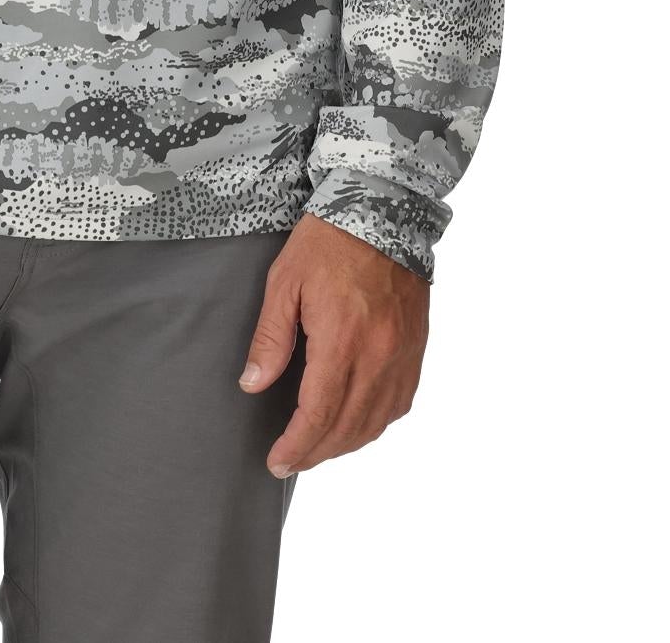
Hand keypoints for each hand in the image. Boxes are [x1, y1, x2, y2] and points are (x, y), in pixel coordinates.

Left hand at [238, 213, 427, 473]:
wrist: (382, 209)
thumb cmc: (328, 240)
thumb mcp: (284, 281)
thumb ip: (271, 338)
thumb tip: (253, 384)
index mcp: (342, 340)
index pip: (318, 414)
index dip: (296, 445)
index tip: (277, 461)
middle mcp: (379, 355)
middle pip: (348, 427)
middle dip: (316, 452)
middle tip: (291, 460)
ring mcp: (403, 354)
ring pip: (377, 422)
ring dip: (346, 443)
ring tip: (318, 447)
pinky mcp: (416, 348)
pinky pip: (400, 403)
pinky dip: (376, 422)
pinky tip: (357, 422)